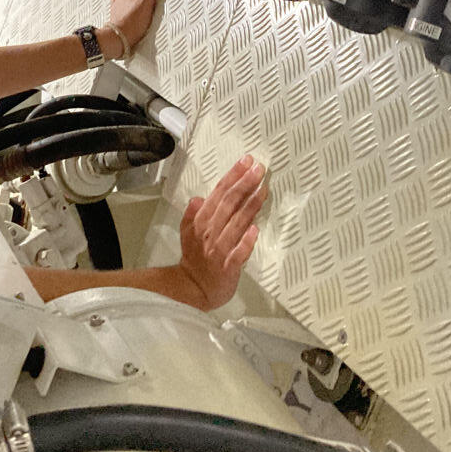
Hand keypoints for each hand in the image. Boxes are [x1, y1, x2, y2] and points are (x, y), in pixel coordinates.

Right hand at [174, 155, 266, 310]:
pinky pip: (238, 252)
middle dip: (244, 184)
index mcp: (201, 220)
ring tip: (263, 190)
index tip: (246, 162)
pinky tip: (255, 229)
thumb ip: (192, 214)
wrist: (192, 289)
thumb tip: (197, 197)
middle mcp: (210, 231)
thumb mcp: (187, 232)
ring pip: (236, 223)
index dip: (233, 176)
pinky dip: (246, 241)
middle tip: (259, 169)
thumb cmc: (194, 258)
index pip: (218, 193)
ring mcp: (220, 249)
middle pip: (229, 204)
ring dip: (250, 206)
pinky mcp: (229, 266)